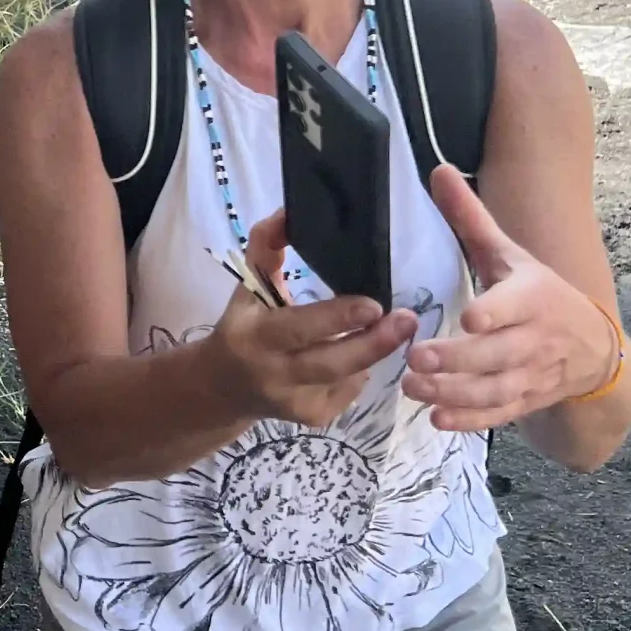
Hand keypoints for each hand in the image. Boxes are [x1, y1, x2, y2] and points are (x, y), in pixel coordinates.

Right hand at [206, 211, 416, 429]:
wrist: (222, 388)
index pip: (298, 328)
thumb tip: (290, 212)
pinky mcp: (313, 417)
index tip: (373, 304)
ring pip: (347, 378)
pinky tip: (355, 354)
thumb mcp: (247, 286)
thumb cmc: (242, 325)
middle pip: (332, 362)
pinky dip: (359, 369)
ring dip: (372, 351)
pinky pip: (350, 390)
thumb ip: (265, 247)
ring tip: (396, 329)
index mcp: (253, 335)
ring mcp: (295, 402)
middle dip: (374, 343)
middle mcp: (273, 373)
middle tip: (407, 320)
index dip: (337, 319)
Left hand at [402, 167, 618, 431]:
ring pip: (496, 388)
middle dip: (459, 359)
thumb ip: (472, 218)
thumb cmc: (538, 293)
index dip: (496, 313)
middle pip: (499, 354)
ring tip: (414, 388)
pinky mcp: (527, 400)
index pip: (516, 305)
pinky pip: (500, 414)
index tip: (470, 319)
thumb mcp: (510, 255)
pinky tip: (438, 420)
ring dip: (455, 393)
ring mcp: (533, 374)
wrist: (595, 349)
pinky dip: (471, 420)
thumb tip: (436, 168)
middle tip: (416, 358)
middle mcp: (536, 339)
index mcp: (533, 297)